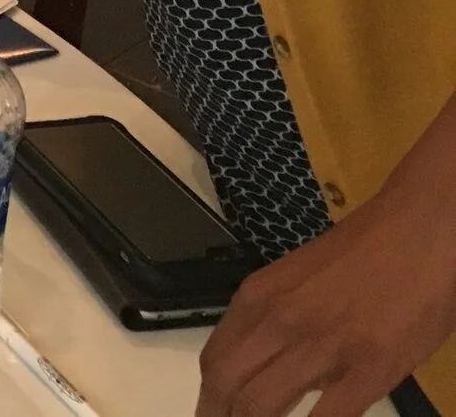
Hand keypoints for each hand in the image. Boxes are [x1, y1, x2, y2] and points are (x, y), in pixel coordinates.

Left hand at [196, 171, 455, 416]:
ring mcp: (323, 346)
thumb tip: (263, 369)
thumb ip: (276, 324)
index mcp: (257, 299)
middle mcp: (278, 321)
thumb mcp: (297, 282)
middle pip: (225, 388)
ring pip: (260, 406)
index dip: (210, 402)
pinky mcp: (370, 367)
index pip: (213, 363)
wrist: (418, 229)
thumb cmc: (362, 255)